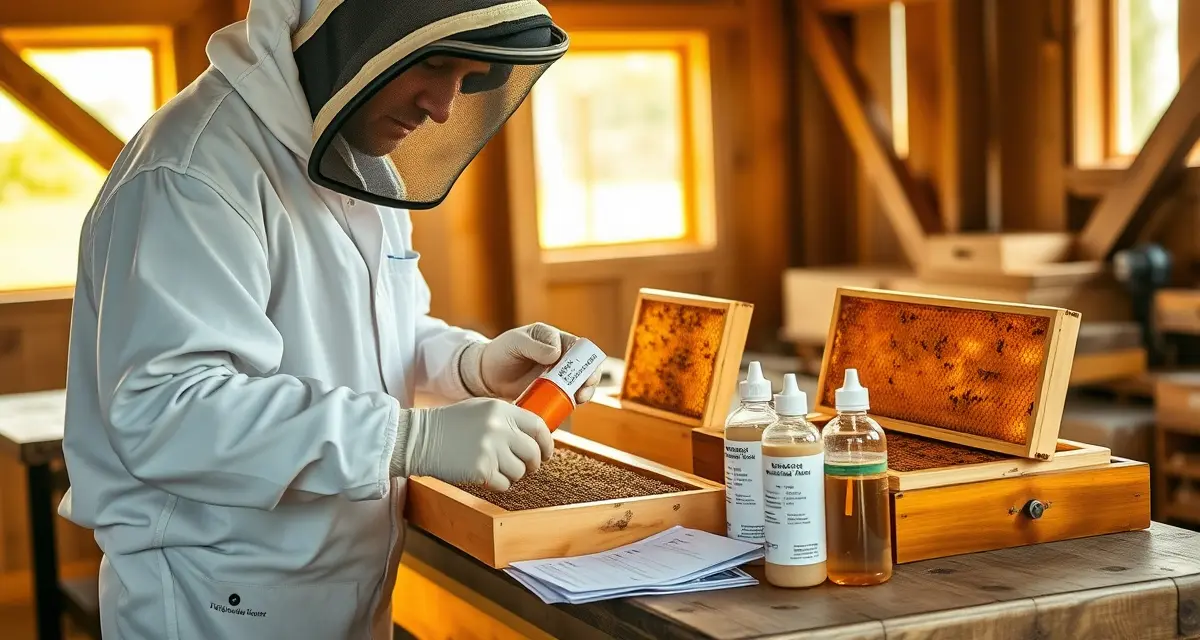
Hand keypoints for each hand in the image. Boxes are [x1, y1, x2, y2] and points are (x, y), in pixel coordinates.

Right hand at [405, 398, 552, 490]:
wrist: (419, 439)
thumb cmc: (449, 424)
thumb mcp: (480, 409)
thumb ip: (506, 418)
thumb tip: (534, 435)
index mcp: (501, 409)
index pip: (538, 427)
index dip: (547, 443)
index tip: (545, 453)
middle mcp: (499, 428)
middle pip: (533, 452)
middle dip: (532, 464)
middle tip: (525, 467)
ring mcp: (491, 449)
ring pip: (520, 471)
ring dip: (512, 475)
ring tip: (495, 468)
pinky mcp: (481, 470)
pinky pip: (504, 484)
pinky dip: (498, 484)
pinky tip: (484, 475)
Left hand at [476, 323, 601, 402]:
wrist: (485, 374)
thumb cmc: (500, 352)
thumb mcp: (515, 342)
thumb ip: (535, 344)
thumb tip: (556, 352)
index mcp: (554, 340)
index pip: (578, 346)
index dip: (586, 357)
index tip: (583, 370)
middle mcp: (560, 358)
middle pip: (585, 367)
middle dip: (589, 378)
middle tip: (584, 389)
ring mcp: (556, 376)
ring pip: (579, 384)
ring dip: (583, 391)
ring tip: (578, 399)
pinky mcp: (551, 393)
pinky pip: (566, 398)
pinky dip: (570, 403)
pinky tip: (567, 408)